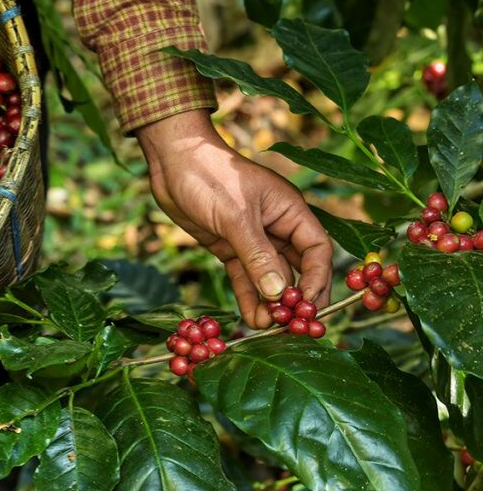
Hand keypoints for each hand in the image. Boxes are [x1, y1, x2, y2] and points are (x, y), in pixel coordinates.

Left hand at [136, 110, 331, 327]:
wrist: (173, 161)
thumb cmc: (210, 176)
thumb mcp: (236, 216)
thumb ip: (258, 255)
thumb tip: (280, 294)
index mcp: (289, 211)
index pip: (316, 250)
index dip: (317, 279)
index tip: (308, 307)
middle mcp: (276, 227)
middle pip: (298, 268)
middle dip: (296, 297)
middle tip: (293, 326)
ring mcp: (253, 239)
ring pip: (270, 277)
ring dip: (270, 303)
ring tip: (267, 328)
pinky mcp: (230, 247)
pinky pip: (245, 277)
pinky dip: (249, 297)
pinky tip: (251, 319)